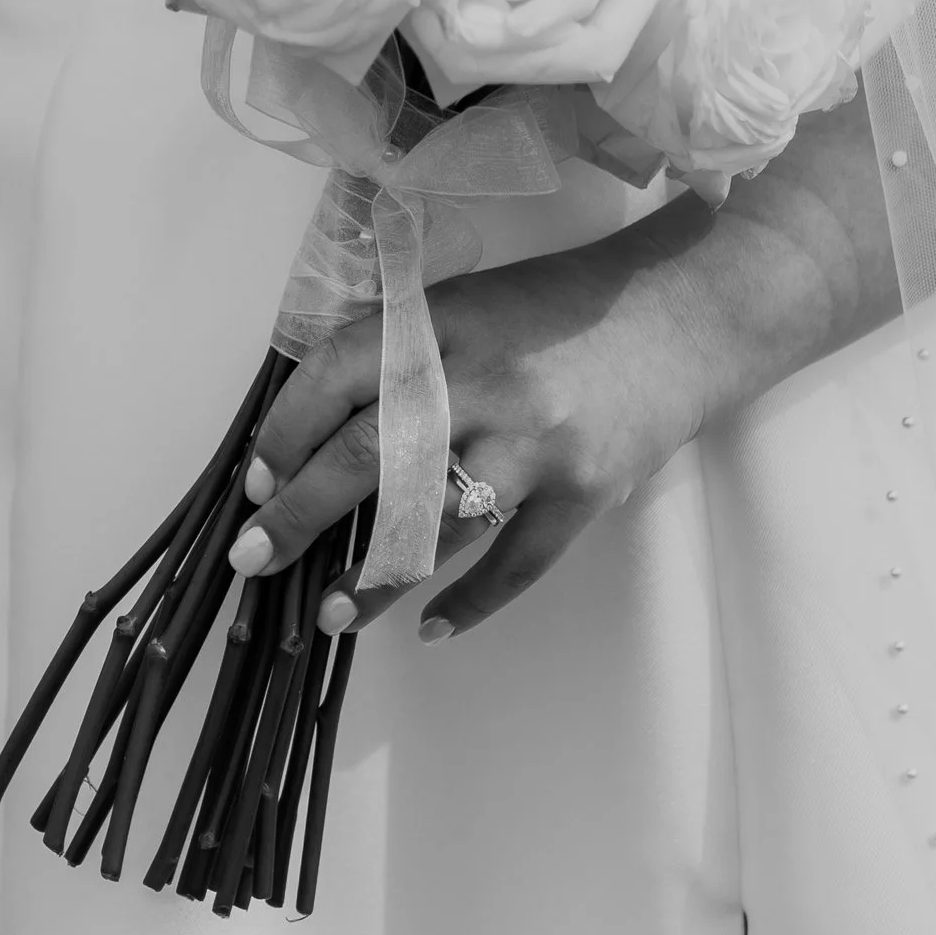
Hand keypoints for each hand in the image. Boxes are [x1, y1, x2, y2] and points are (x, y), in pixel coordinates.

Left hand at [235, 203, 740, 643]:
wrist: (681, 314)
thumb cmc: (555, 309)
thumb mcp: (464, 304)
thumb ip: (397, 353)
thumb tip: (314, 424)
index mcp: (438, 325)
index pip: (335, 377)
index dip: (284, 433)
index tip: (255, 481)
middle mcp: (480, 384)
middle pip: (368, 457)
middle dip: (299, 514)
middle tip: (254, 558)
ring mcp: (534, 445)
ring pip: (434, 527)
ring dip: (374, 578)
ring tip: (330, 615)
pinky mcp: (582, 492)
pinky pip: (515, 565)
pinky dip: (470, 604)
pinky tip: (431, 631)